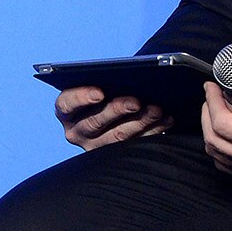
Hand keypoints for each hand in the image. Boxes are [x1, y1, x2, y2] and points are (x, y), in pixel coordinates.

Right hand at [55, 85, 173, 151]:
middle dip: (117, 110)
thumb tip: (127, 75)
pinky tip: (165, 119)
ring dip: (140, 122)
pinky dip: (153, 131)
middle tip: (136, 101)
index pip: (66, 104)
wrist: (110, 114)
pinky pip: (136, 145)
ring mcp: (96, 147)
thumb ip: (103, 81)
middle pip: (94, 122)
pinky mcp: (116, 155)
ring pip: (117, 137)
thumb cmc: (102, 92)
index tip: (100, 92)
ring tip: (156, 110)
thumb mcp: (96, 85)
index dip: (82, 97)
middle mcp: (76, 132)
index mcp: (66, 111)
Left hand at [201, 69, 231, 177]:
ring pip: (218, 155)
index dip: (212, 102)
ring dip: (212, 130)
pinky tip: (226, 128)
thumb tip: (229, 73)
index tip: (212, 86)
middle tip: (213, 95)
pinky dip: (220, 146)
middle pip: (215, 142)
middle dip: (208, 114)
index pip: (223, 125)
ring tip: (220, 109)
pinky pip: (228, 164)